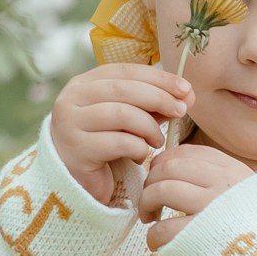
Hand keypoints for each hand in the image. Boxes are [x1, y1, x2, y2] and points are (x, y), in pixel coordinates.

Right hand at [49, 62, 192, 208]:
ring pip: (122, 114)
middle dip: (159, 98)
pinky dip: (138, 148)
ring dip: (149, 127)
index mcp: (83, 84)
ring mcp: (69, 123)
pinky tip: (139, 156)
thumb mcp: (129, 120)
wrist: (78, 184)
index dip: (158, 78)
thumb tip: (187, 94)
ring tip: (158, 141)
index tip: (185, 89)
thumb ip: (152, 105)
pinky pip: (119, 143)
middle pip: (123, 89)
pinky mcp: (77, 150)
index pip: (125, 71)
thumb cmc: (107, 146)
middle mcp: (70, 99)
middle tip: (181, 111)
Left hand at [136, 138, 256, 249]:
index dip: (165, 161)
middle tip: (150, 200)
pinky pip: (162, 229)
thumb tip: (182, 173)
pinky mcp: (199, 238)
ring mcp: (212, 210)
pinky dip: (153, 236)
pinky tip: (159, 244)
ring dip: (147, 203)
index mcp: (235, 172)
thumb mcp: (252, 195)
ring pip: (161, 190)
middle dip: (151, 182)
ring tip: (150, 218)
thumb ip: (223, 181)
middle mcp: (224, 185)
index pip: (189, 152)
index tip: (158, 175)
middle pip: (170, 167)